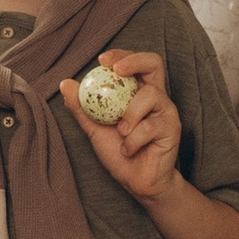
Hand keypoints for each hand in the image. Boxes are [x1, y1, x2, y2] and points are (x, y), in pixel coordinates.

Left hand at [60, 47, 181, 201]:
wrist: (137, 182)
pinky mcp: (172, 128)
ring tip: (121, 133)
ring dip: (129, 115)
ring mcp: (166, 111)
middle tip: (116, 70)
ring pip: (150, 95)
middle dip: (134, 61)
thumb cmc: (119, 153)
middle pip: (154, 62)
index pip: (134, 63)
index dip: (121, 55)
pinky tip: (128, 150)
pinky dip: (133, 140)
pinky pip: (149, 126)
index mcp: (137, 92)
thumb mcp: (94, 129)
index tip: (101, 60)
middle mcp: (155, 97)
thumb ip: (82, 108)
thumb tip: (65, 83)